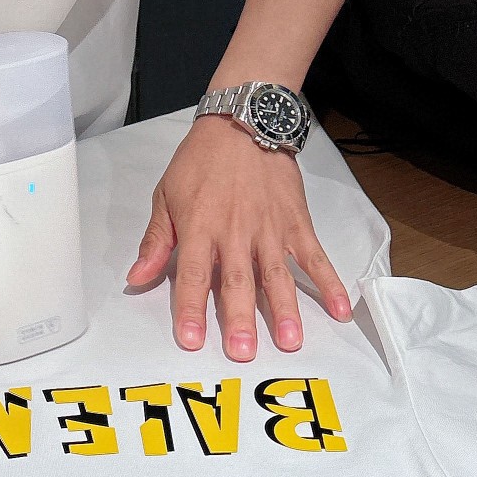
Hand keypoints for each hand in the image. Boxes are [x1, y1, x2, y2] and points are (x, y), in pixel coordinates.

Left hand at [127, 118, 352, 360]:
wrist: (242, 123)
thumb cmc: (200, 161)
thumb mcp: (166, 195)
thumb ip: (156, 241)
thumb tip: (136, 277)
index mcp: (199, 227)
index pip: (191, 275)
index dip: (190, 309)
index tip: (191, 340)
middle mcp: (235, 233)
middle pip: (237, 282)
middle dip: (240, 319)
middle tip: (243, 352)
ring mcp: (269, 229)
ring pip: (277, 275)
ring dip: (284, 310)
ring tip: (290, 342)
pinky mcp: (296, 223)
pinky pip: (314, 257)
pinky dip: (329, 283)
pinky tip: (340, 310)